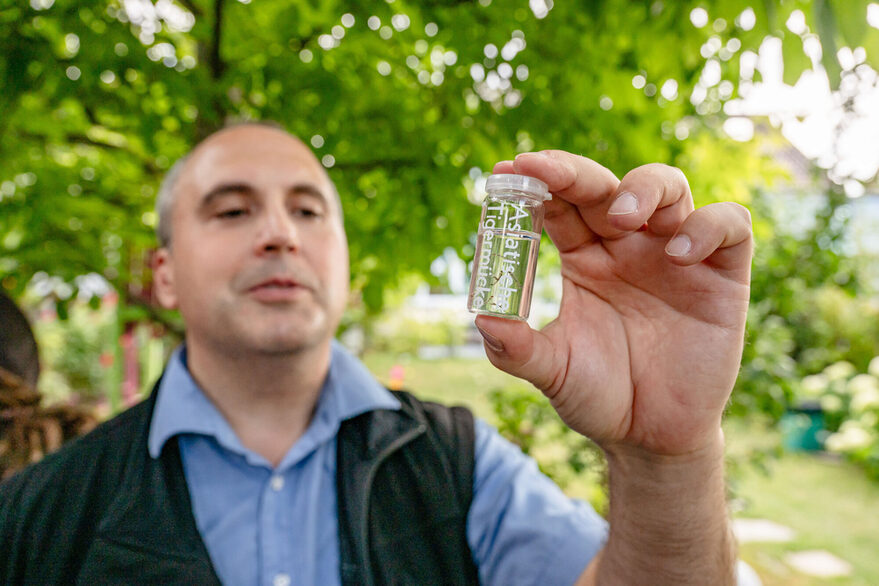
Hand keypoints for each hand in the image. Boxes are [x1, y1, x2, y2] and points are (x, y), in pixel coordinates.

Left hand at [475, 151, 751, 456]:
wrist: (652, 439)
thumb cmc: (599, 396)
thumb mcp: (553, 372)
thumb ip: (517, 349)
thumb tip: (482, 319)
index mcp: (585, 259)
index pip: (563, 204)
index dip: (539, 182)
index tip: (508, 168)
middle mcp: (629, 248)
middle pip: (607, 186)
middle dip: (577, 172)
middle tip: (546, 171)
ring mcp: (676, 256)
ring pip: (669, 188)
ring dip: (643, 188)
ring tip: (621, 217)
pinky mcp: (722, 276)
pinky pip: (728, 227)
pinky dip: (707, 227)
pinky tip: (678, 255)